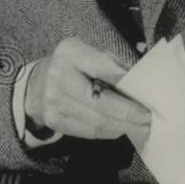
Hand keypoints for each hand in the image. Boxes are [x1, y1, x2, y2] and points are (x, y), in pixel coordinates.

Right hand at [23, 37, 151, 142]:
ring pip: (98, 120)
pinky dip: (110, 131)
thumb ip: (112, 65)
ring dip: (124, 126)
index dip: (124, 81)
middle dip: (129, 113)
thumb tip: (140, 85)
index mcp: (70, 52)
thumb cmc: (72, 67)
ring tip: (141, 127)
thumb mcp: (89, 55)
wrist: (35, 85)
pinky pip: (89, 131)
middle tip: (148, 118)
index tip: (145, 95)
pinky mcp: (55, 120)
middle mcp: (58, 75)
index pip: (101, 66)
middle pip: (101, 101)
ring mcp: (54, 101)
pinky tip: (122, 128)